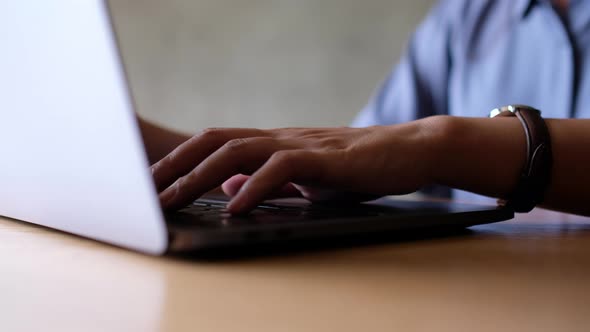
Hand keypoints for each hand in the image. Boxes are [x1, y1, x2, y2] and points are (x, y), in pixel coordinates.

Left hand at [151, 118, 440, 213]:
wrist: (408, 150)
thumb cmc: (358, 167)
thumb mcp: (305, 178)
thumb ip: (267, 181)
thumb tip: (229, 189)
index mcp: (274, 144)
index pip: (216, 144)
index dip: (181, 160)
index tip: (154, 183)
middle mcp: (280, 138)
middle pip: (215, 142)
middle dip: (176, 165)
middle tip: (146, 192)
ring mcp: (302, 144)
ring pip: (240, 150)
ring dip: (201, 175)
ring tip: (174, 199)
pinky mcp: (326, 158)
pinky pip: (282, 168)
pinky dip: (255, 186)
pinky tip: (236, 206)